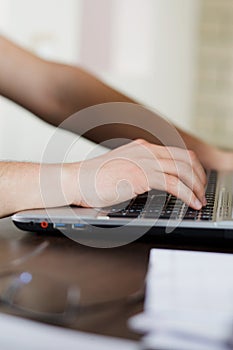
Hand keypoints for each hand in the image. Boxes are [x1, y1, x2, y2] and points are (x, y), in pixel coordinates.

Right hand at [65, 139, 206, 209]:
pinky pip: (173, 183)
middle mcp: (145, 150)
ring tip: (199, 200)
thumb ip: (140, 171)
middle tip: (201, 191)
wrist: (75, 180)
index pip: (177, 152)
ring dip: (196, 186)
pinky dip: (187, 194)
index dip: (192, 167)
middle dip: (199, 176)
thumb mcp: (122, 169)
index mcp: (142, 147)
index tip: (196, 181)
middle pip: (185, 158)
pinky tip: (191, 202)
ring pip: (183, 170)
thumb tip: (156, 182)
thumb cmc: (93, 179)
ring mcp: (143, 161)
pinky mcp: (140, 175)